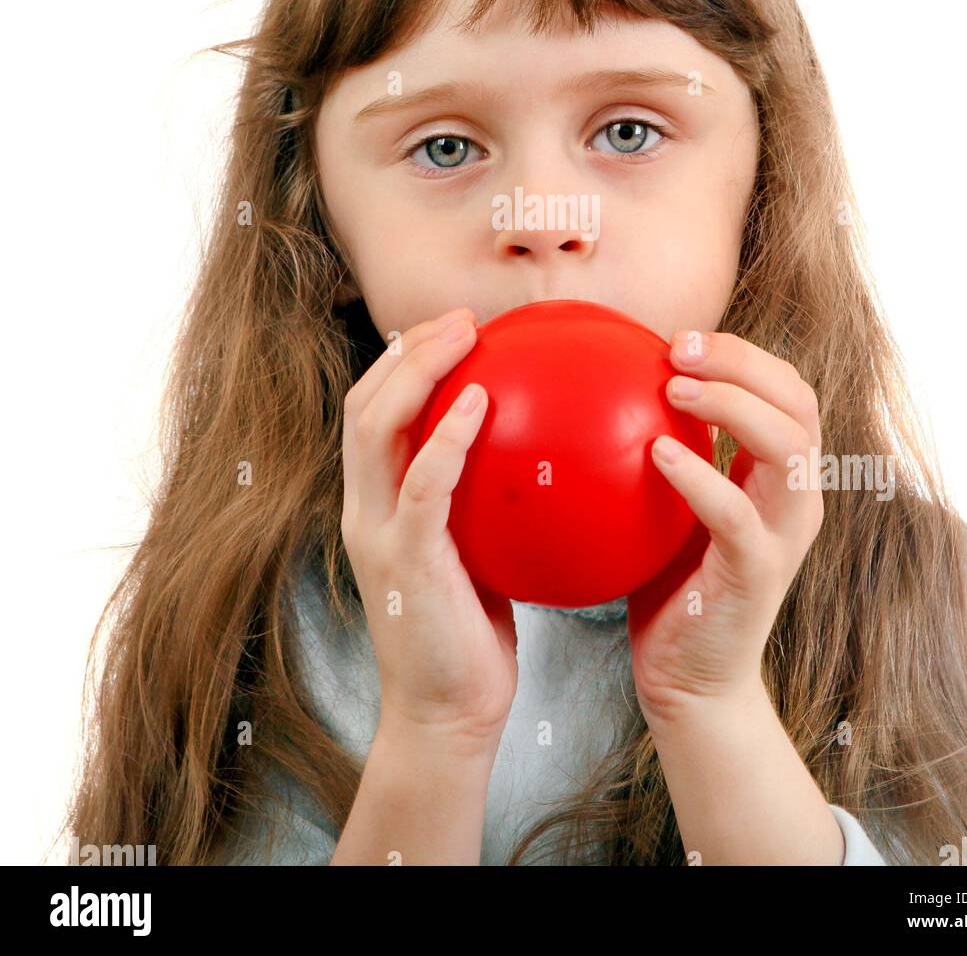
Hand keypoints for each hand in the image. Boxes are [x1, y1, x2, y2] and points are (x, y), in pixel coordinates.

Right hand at [340, 306, 517, 746]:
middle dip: (408, 350)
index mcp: (377, 507)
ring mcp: (379, 533)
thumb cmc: (468, 638)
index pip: (372, 414)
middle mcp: (365, 510)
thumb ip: (479, 507)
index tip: (453, 330)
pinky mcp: (404, 560)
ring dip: (419, 371)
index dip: (402, 363)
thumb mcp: (472, 556)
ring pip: (376, 427)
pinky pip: (423, 483)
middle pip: (364, 404)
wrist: (446, 716)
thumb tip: (533, 460)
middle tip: (463, 318)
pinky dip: (447, 435)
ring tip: (464, 336)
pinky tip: (481, 401)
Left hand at [626, 329, 823, 723]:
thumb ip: (664, 447)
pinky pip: (736, 514)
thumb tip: (606, 385)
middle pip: (798, 401)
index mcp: (780, 475)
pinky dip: (700, 476)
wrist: (690, 680)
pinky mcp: (758, 573)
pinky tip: (657, 454)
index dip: (743, 352)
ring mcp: (783, 535)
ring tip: (673, 386)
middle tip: (678, 347)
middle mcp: (796, 497)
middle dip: (743, 361)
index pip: (787, 389)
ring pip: (786, 446)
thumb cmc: (672, 585)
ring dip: (731, 404)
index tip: (680, 338)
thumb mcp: (670, 504)